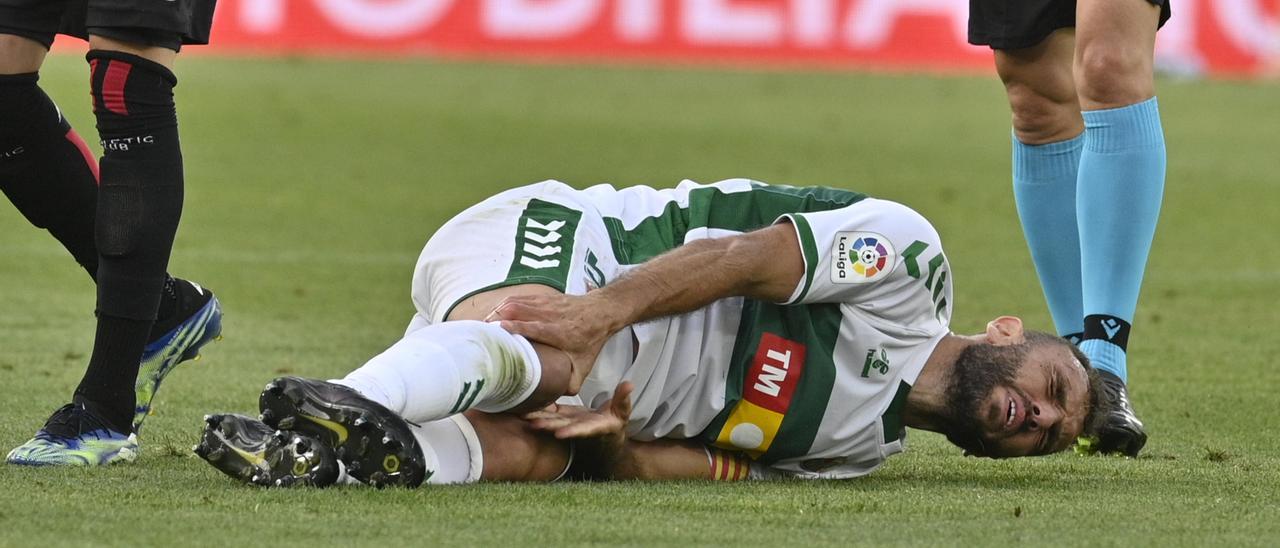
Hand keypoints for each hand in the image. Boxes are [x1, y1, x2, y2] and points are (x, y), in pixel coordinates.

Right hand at [487, 292, 617, 393]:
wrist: (601, 311)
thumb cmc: (590, 340)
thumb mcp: (584, 366)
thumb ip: (571, 384)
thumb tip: (554, 401)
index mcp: (558, 332)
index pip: (533, 326)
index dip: (514, 327)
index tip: (497, 331)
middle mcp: (549, 315)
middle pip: (518, 310)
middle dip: (497, 319)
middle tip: (481, 332)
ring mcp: (545, 303)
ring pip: (515, 302)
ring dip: (497, 312)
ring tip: (484, 325)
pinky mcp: (542, 297)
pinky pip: (518, 298)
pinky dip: (504, 305)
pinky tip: (495, 315)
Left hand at [523, 381, 633, 440]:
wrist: (606, 433)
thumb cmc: (616, 422)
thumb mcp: (623, 412)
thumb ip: (623, 399)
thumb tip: (629, 384)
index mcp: (595, 428)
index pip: (583, 430)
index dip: (573, 432)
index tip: (560, 434)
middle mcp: (579, 428)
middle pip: (562, 427)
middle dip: (548, 426)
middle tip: (533, 424)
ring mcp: (568, 423)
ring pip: (552, 421)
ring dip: (538, 419)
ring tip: (523, 415)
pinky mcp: (562, 417)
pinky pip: (549, 413)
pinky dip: (538, 410)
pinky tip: (523, 406)